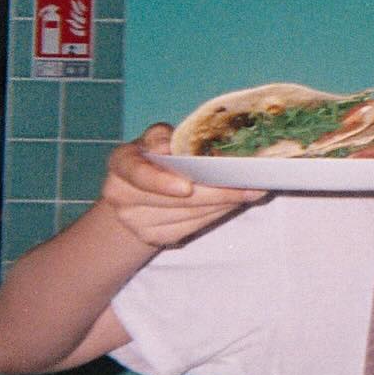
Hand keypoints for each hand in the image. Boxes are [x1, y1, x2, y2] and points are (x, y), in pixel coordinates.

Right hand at [100, 124, 265, 247]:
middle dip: (215, 192)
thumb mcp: (154, 139)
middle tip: (249, 184)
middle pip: (174, 200)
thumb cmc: (152, 158)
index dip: (162, 182)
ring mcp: (137, 221)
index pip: (138, 173)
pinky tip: (235, 203)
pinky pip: (192, 226)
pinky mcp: (154, 237)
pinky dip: (216, 214)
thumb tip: (180, 148)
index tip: (187, 187)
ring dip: (224, 204)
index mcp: (121, 163)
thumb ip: (163, 137)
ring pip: (189, 215)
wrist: (133, 195)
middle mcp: (122, 196)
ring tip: (251, 192)